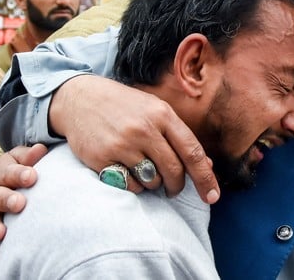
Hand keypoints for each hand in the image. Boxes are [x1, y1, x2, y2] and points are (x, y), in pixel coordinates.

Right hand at [0, 144, 47, 262]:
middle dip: (7, 200)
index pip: (10, 172)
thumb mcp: (16, 159)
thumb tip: (41, 149)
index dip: (20, 174)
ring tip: (1, 234)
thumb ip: (28, 156)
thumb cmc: (9, 172)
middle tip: (19, 204)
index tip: (32, 176)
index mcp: (1, 174)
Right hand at [50, 75, 220, 203]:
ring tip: (143, 170)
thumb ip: (179, 136)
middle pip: (174, 171)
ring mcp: (123, 144)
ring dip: (153, 183)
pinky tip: (126, 171)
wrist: (80, 98)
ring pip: (152, 181)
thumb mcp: (154, 111)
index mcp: (162, 114)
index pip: (192, 151)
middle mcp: (144, 129)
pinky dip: (133, 185)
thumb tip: (208, 165)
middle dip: (176, 186)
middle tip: (172, 188)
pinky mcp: (103, 158)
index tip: (213, 196)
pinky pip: (129, 186)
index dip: (205, 177)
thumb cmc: (124, 107)